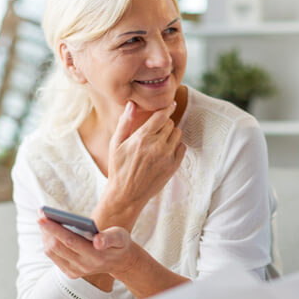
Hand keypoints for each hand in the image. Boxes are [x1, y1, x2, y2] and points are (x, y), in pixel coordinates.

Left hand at [38, 215, 139, 279]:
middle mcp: (84, 266)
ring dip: (46, 235)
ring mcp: (76, 271)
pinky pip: (54, 257)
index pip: (70, 241)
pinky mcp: (71, 272)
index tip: (42, 217)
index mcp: (96, 257)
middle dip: (46, 229)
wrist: (120, 261)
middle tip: (41, 213)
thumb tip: (97, 241)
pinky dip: (49, 243)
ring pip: (52, 252)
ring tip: (44, 220)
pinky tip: (49, 232)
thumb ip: (110, 238)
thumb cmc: (119, 244)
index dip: (54, 229)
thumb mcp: (120, 237)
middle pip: (57, 247)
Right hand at [95, 101, 185, 228]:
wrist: (126, 194)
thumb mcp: (116, 144)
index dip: (167, 108)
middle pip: (170, 123)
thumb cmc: (118, 168)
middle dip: (164, 123)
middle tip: (156, 130)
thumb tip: (131, 104)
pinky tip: (166, 150)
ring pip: (177, 134)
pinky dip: (176, 146)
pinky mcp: (173, 167)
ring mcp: (167, 157)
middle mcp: (157, 146)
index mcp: (142, 138)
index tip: (170, 105)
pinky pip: (182, 147)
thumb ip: (125, 122)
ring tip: (160, 140)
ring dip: (171, 134)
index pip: (161, 116)